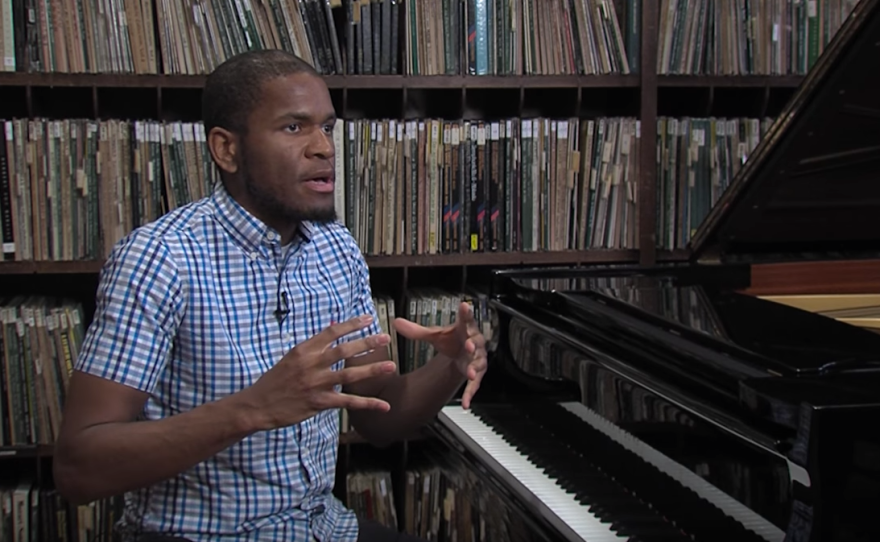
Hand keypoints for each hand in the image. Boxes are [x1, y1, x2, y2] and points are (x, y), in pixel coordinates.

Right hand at [241, 316, 396, 430]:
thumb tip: (333, 331)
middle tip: (385, 338)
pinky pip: (348, 402)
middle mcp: (311, 364)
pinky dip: (367, 404)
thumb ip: (313, 347)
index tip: (368, 319)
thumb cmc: (275, 381)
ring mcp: (316, 384)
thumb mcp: (291, 358)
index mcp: (304, 350)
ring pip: (349, 375)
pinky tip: (383, 405)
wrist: (258, 405)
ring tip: (390, 365)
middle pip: (344, 350)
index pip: (332, 332)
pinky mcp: (319, 403)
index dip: (352, 324)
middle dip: (367, 343)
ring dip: (372, 370)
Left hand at [393, 302, 487, 407]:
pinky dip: (471, 394)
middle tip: (468, 345)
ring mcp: (476, 359)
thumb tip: (396, 322)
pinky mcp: (475, 373)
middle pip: (475, 342)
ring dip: (474, 367)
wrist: (461, 352)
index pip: (465, 318)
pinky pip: (475, 384)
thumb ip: (416, 331)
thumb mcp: (435, 335)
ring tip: (470, 372)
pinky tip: (467, 403)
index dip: (465, 312)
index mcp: (464, 328)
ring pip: (477, 363)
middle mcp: (473, 342)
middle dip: (472, 344)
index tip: (464, 305)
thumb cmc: (452, 339)